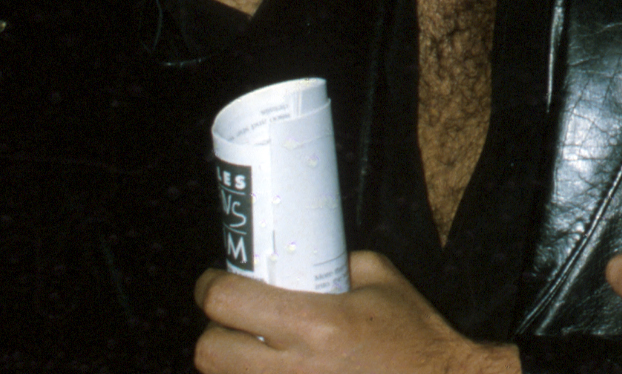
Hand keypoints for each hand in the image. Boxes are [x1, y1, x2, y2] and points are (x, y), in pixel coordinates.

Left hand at [194, 251, 515, 373]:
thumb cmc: (412, 333)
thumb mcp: (379, 278)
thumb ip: (332, 264)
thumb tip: (295, 258)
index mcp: (315, 323)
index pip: (227, 302)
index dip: (211, 286)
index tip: (217, 280)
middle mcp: (296, 368)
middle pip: (209, 353)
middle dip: (214, 331)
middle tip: (233, 320)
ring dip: (233, 361)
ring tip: (255, 349)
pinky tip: (281, 367)